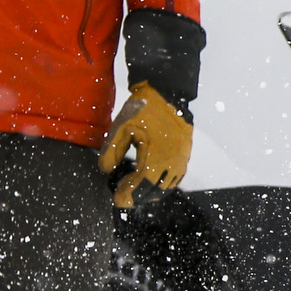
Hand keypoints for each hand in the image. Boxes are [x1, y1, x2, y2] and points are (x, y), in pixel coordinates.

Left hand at [99, 81, 192, 209]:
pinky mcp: (185, 153)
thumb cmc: (143, 109)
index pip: (141, 185)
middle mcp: (171, 161)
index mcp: (155, 156)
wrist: (167, 92)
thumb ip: (111, 151)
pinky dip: (162, 183)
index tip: (116, 199)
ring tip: (136, 190)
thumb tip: (106, 170)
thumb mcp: (120, 127)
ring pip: (167, 185)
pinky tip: (151, 180)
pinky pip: (175, 176)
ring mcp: (181, 158)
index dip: (128, 195)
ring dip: (151, 192)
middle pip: (155, 190)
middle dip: (139, 196)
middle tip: (123, 196)